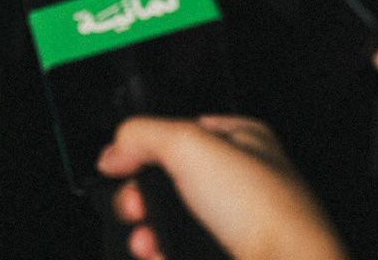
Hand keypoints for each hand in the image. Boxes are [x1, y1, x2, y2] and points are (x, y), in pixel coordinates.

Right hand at [96, 114, 347, 259]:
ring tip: (143, 236)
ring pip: (174, 222)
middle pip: (171, 180)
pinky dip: (161, 254)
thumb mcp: (187, 144)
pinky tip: (155, 253)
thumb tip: (114, 150)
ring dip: (147, 230)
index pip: (181, 130)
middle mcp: (243, 182)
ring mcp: (237, 227)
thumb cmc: (263, 209)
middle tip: (134, 203)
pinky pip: (181, 252)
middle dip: (142, 194)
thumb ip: (141, 135)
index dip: (148, 143)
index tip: (124, 160)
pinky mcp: (228, 256)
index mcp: (243, 140)